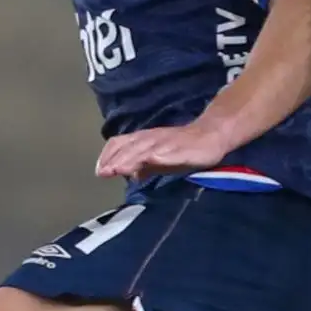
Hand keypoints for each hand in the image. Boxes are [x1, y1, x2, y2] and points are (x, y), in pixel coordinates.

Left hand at [95, 121, 233, 180]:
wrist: (211, 134)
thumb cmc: (183, 147)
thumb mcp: (160, 159)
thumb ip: (145, 166)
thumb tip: (131, 176)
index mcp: (143, 139)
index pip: (119, 143)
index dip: (107, 155)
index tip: (99, 171)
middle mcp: (150, 138)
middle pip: (128, 147)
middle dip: (114, 160)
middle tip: (103, 173)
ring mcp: (164, 142)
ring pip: (142, 149)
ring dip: (128, 159)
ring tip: (117, 170)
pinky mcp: (178, 148)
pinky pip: (163, 152)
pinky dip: (152, 157)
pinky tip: (145, 165)